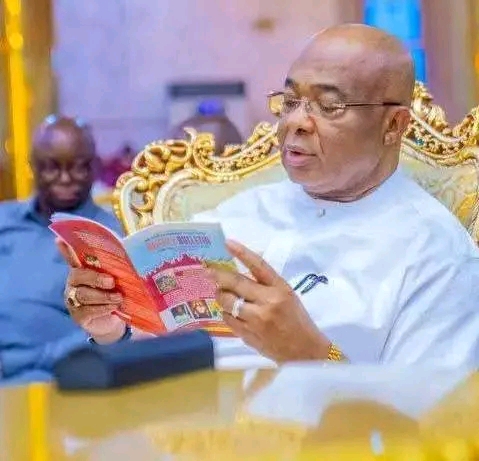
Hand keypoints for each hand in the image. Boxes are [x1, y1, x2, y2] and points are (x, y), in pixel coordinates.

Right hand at [57, 238, 126, 343]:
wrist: (115, 321)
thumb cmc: (115, 293)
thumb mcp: (118, 279)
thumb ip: (117, 267)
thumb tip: (127, 250)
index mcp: (83, 270)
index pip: (72, 257)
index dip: (65, 249)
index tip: (59, 239)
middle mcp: (74, 283)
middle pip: (77, 276)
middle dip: (95, 277)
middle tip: (112, 281)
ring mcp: (73, 300)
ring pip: (83, 294)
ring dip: (103, 295)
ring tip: (118, 297)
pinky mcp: (78, 316)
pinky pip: (88, 310)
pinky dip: (102, 308)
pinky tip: (113, 307)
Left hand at [208, 240, 330, 362]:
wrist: (305, 350)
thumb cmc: (297, 319)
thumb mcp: (287, 296)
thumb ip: (265, 285)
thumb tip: (239, 272)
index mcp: (280, 289)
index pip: (259, 266)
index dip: (242, 253)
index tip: (228, 242)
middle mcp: (268, 302)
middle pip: (236, 284)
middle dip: (219, 276)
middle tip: (208, 271)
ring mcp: (257, 321)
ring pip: (227, 302)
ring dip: (221, 296)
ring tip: (223, 295)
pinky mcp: (249, 335)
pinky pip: (228, 319)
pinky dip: (226, 313)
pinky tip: (231, 313)